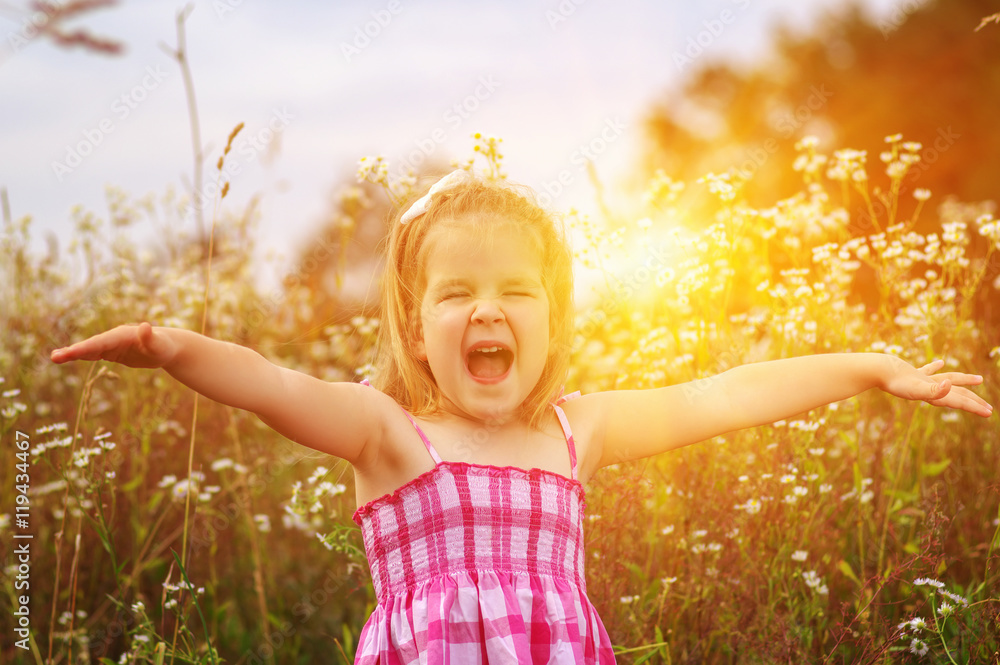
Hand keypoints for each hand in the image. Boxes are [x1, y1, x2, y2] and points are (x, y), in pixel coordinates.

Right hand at [50, 323, 178, 368]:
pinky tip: (68, 357)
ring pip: (90, 349)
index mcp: (122, 335)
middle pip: (91, 345)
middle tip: (54, 357)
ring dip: (72, 353)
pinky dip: (81, 355)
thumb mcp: (159, 345)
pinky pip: (94, 354)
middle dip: (73, 351)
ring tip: (54, 358)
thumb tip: (145, 326)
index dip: (86, 348)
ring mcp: (112, 345)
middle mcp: (114, 338)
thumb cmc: (164, 346)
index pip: (101, 343)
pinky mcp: (113, 352)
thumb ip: (150, 337)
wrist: (168, 347)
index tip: (71, 352)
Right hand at [880, 358, 992, 417]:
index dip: (975, 406)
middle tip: (988, 407)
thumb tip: (949, 384)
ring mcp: (922, 382)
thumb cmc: (895, 381)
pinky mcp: (913, 374)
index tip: (990, 413)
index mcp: (934, 395)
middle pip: (957, 395)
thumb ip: (933, 389)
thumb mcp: (916, 386)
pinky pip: (929, 371)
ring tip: (978, 380)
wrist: (877, 371)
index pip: (959, 401)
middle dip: (974, 401)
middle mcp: (930, 390)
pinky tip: (940, 362)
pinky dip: (936, 367)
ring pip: (948, 382)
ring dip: (963, 382)